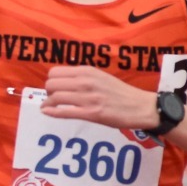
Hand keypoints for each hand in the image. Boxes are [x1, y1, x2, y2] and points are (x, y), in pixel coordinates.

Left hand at [41, 65, 156, 131]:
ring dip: (48, 104)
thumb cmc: (120, 92)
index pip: (55, 72)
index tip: (55, 88)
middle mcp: (85, 82)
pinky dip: (52, 112)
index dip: (52, 81)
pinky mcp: (91, 113)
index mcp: (87, 71)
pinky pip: (64, 112)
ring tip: (49, 107)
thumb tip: (62, 81)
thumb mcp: (100, 77)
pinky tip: (47, 112)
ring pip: (55, 98)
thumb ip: (82, 77)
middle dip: (48, 92)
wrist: (140, 106)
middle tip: (53, 98)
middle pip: (51, 84)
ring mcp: (88, 98)